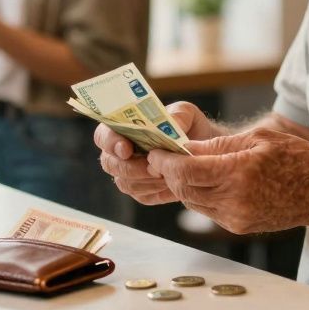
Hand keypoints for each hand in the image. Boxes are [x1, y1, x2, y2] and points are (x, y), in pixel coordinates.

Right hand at [95, 101, 223, 205]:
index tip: (127, 149)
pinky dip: (156, 191)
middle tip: (153, 167)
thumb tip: (172, 124)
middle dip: (130, 167)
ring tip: (167, 174)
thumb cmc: (189, 128)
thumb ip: (178, 115)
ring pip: (124, 183)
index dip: (111, 143)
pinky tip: (171, 183)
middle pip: (109, 164)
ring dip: (146, 180)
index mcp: (122, 128)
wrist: (205, 152)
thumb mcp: (186, 114)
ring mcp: (128, 174)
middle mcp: (119, 152)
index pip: (103, 136)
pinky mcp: (141, 191)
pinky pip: (141, 196)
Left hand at [145, 128, 308, 233]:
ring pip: (192, 202)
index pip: (186, 171)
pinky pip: (207, 210)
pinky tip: (203, 181)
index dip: (164, 162)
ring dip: (182, 185)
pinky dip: (199, 195)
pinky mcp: (239, 226)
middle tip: (160, 158)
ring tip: (180, 166)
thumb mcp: (258, 138)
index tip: (154, 153)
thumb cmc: (296, 158)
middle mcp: (234, 201)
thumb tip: (184, 147)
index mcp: (239, 173)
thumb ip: (218, 144)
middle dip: (168, 173)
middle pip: (184, 189)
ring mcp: (236, 218)